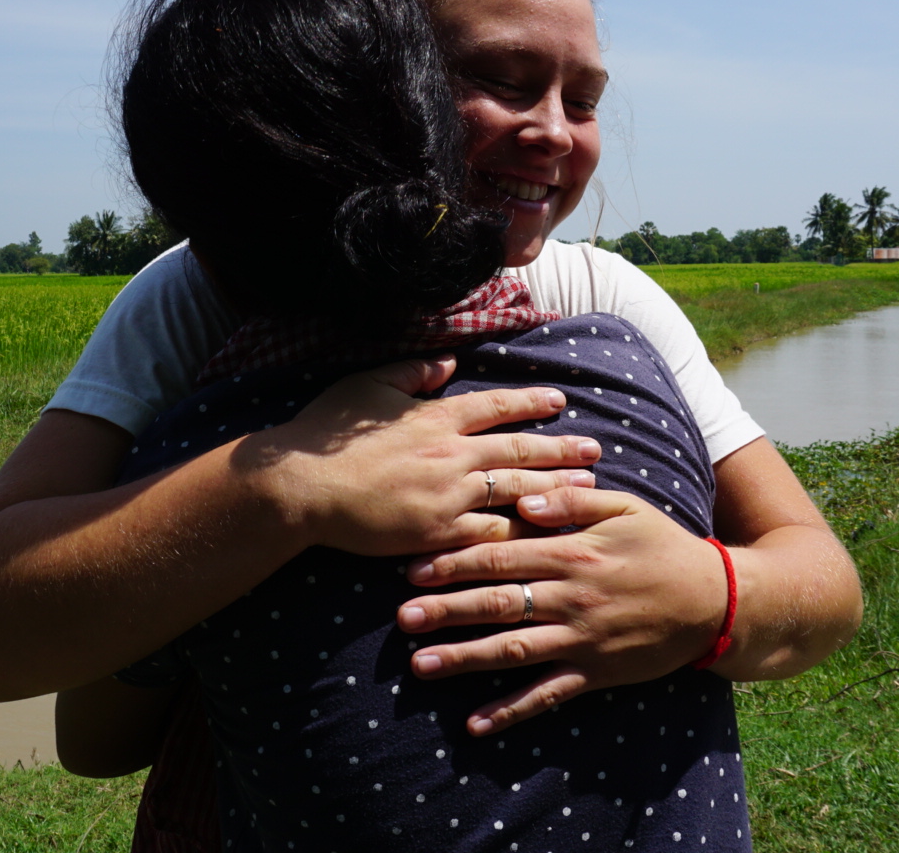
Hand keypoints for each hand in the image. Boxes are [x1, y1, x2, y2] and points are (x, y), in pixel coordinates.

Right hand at [237, 355, 602, 557]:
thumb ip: (411, 374)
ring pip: (515, 491)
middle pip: (519, 449)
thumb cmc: (326, 434)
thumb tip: (446, 364)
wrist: (302, 487)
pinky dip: (521, 532)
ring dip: (554, 489)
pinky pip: (490, 532)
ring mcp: (448, 495)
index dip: (530, 402)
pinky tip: (546, 534)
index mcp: (435, 416)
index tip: (559, 402)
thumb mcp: (367, 386)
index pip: (496, 406)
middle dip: (561, 449)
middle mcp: (451, 453)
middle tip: (595, 449)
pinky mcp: (437, 532)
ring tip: (587, 488)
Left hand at [394, 485, 728, 734]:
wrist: (717, 602)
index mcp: (575, 552)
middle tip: (402, 617)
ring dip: (465, 658)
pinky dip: (511, 710)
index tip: (413, 567)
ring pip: (514, 650)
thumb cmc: (663, 546)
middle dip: (446, 609)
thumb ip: (573, 501)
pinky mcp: (596, 673)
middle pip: (498, 602)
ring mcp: (583, 639)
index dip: (455, 560)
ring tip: (420, 665)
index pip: (503, 554)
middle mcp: (573, 597)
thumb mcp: (626, 508)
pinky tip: (475, 723)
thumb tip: (523, 498)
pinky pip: (547, 695)